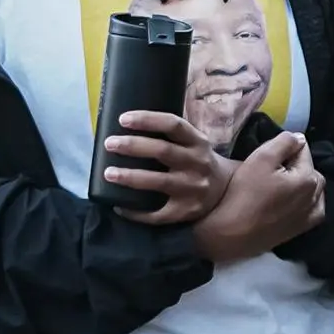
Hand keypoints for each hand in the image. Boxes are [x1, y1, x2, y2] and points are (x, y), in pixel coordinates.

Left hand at [96, 109, 230, 222]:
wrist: (224, 191)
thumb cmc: (197, 160)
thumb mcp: (194, 142)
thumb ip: (171, 133)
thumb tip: (126, 124)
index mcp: (198, 142)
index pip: (173, 124)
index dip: (148, 120)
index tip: (123, 119)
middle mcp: (197, 163)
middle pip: (163, 151)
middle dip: (133, 146)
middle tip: (110, 144)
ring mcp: (193, 189)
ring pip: (159, 181)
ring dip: (131, 177)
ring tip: (109, 174)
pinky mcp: (186, 211)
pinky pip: (158, 214)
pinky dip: (136, 212)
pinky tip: (119, 206)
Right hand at [194, 129, 324, 262]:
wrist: (232, 233)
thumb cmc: (245, 192)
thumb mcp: (261, 158)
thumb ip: (284, 142)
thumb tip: (300, 138)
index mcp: (308, 177)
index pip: (303, 150)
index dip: (286, 148)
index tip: (268, 156)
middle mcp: (315, 196)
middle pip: (310, 170)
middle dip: (296, 165)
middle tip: (272, 169)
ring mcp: (310, 215)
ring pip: (313, 189)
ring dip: (301, 182)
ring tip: (279, 184)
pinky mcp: (301, 229)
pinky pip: (313, 209)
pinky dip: (306, 200)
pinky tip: (292, 201)